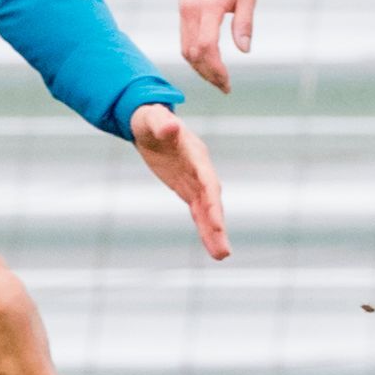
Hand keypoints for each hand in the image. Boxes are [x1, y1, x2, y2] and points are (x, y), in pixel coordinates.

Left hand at [132, 103, 229, 259]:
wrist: (150, 123)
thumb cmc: (150, 118)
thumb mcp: (152, 118)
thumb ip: (162, 122)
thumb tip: (171, 125)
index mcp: (195, 154)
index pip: (207, 181)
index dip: (212, 201)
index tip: (217, 223)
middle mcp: (201, 170)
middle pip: (212, 201)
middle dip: (217, 225)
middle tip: (224, 252)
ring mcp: (196, 181)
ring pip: (207, 211)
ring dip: (214, 233)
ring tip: (221, 256)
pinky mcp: (188, 189)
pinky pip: (198, 212)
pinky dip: (205, 228)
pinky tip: (212, 246)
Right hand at [177, 0, 257, 92]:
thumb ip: (244, 23)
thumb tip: (244, 50)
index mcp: (208, 7)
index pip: (206, 47)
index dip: (215, 69)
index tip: (227, 83)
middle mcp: (190, 10)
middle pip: (192, 53)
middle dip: (207, 73)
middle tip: (224, 87)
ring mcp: (184, 9)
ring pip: (185, 47)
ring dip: (199, 66)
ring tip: (217, 78)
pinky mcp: (183, 8)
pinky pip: (185, 37)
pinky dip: (194, 53)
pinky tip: (208, 60)